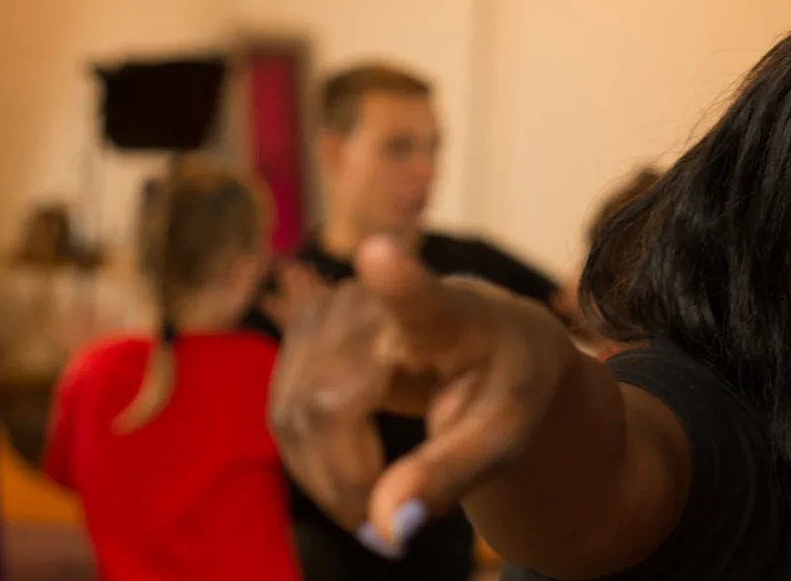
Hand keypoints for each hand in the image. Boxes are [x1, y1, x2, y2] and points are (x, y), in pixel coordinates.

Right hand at [268, 237, 584, 557]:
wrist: (497, 346)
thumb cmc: (507, 388)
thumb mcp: (504, 438)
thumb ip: (450, 477)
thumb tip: (388, 530)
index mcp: (453, 315)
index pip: (420, 297)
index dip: (397, 279)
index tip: (380, 253)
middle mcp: (380, 300)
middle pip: (328, 405)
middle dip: (347, 481)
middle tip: (386, 537)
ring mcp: (332, 309)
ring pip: (294, 414)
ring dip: (325, 479)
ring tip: (375, 510)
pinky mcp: (303, 329)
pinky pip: (283, 413)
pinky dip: (310, 461)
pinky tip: (351, 476)